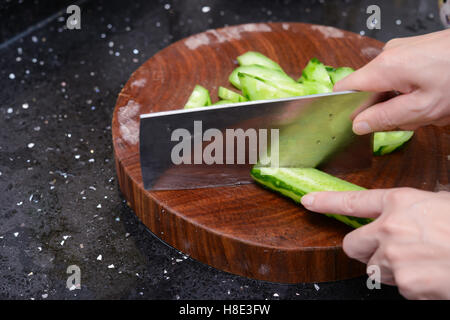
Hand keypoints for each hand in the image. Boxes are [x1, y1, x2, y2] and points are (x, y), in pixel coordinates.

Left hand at [301, 188, 449, 299]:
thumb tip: (403, 215)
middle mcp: (390, 229)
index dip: (326, 202)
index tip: (308, 202)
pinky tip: (430, 274)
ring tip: (420, 261)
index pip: (352, 201)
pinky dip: (409, 284)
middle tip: (382, 248)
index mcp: (399, 203)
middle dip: (362, 248)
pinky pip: (397, 286)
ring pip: (375, 268)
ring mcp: (394, 259)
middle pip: (351, 245)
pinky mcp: (405, 285)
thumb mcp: (440, 203)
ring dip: (390, 267)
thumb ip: (414, 208)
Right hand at [334, 30, 449, 134]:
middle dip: (387, 108)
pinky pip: (401, 75)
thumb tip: (357, 125)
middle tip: (414, 117)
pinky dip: (412, 89)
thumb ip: (385, 118)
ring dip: (403, 101)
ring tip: (430, 105)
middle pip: (369, 89)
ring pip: (387, 84)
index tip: (355, 124)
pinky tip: (433, 94)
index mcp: (384, 67)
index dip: (345, 108)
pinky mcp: (413, 50)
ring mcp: (401, 49)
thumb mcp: (423, 108)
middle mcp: (388, 54)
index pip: (344, 88)